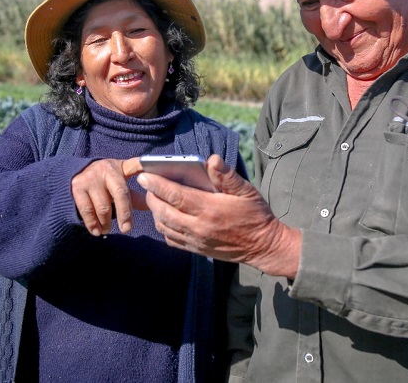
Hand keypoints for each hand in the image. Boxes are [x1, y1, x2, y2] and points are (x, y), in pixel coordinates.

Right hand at [71, 157, 144, 235]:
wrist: (78, 172)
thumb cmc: (106, 181)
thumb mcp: (121, 182)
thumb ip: (135, 195)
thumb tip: (153, 207)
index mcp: (120, 166)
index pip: (135, 167)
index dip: (143, 169)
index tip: (150, 182)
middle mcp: (105, 169)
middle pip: (119, 194)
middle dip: (124, 214)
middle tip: (127, 229)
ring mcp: (90, 178)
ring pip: (102, 206)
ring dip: (106, 222)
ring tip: (107, 230)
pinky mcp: (77, 187)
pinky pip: (86, 210)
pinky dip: (92, 223)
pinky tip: (97, 231)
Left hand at [137, 155, 301, 277]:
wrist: (263, 246)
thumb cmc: (255, 215)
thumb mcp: (247, 191)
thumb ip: (227, 175)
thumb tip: (211, 159)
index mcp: (210, 209)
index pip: (176, 195)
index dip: (157, 184)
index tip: (144, 175)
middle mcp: (199, 227)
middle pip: (164, 211)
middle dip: (151, 196)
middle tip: (145, 184)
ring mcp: (196, 240)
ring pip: (164, 226)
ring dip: (155, 211)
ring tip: (154, 198)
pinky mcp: (196, 249)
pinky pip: (171, 239)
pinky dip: (163, 227)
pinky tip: (164, 216)